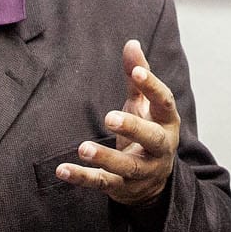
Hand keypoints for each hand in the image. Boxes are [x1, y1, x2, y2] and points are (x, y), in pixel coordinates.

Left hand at [56, 40, 179, 208]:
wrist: (153, 183)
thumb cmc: (146, 132)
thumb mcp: (144, 105)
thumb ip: (137, 77)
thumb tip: (131, 43)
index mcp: (166, 122)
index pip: (164, 102)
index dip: (152, 87)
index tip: (136, 72)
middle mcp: (160, 148)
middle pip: (152, 139)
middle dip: (133, 128)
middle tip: (109, 118)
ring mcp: (143, 171)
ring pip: (127, 167)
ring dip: (105, 158)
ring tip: (83, 148)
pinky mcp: (123, 188)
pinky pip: (103, 183)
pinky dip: (82, 178)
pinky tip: (63, 169)